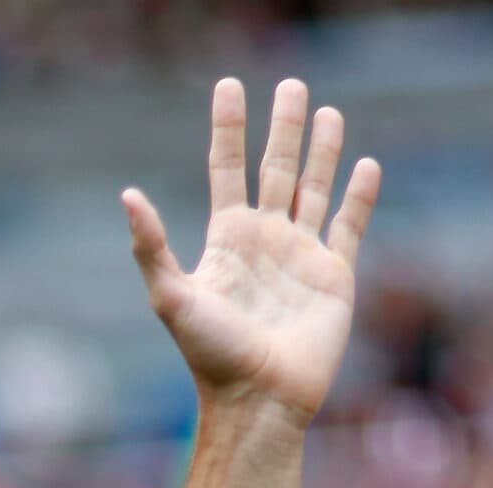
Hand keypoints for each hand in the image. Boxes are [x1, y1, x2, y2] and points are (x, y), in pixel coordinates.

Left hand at [123, 79, 379, 423]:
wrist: (258, 399)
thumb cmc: (210, 354)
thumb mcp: (171, 297)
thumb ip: (151, 247)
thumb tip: (126, 195)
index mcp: (226, 238)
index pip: (226, 168)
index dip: (228, 128)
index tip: (228, 86)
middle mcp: (264, 240)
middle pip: (275, 169)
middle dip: (282, 127)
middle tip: (291, 84)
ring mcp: (301, 256)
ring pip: (315, 189)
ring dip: (323, 151)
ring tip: (327, 112)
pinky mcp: (334, 277)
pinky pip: (349, 227)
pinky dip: (359, 196)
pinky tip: (365, 165)